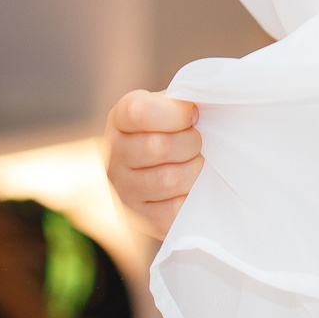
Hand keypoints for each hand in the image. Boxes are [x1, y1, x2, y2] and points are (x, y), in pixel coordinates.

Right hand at [104, 89, 199, 239]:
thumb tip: (205, 101)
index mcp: (120, 118)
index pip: (139, 112)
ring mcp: (124, 189)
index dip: (176, 113)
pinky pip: (173, 210)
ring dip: (195, 170)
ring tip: (197, 163)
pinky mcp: (142, 218)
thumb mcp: (172, 104)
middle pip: (158, 147)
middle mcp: (113, 154)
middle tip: (198, 142)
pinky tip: (191, 187)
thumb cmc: (175, 128)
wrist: (166, 166)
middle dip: (191, 142)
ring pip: (168, 180)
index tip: (194, 114)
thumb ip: (183, 99)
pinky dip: (191, 197)